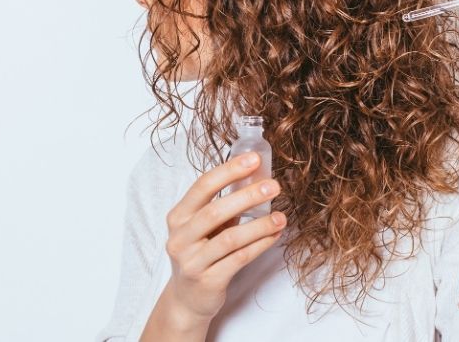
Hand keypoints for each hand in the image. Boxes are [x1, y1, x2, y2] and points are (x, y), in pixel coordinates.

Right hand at [162, 152, 286, 324]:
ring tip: (280, 217)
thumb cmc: (201, 253)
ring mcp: (192, 261)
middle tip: (273, 186)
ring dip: (259, 225)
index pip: (203, 186)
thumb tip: (257, 177)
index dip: (229, 171)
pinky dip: (259, 245)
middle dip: (247, 196)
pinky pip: (238, 259)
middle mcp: (180, 238)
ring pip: (230, 238)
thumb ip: (223, 205)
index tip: (254, 159)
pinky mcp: (207, 281)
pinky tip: (274, 236)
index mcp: (178, 216)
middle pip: (215, 211)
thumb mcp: (203, 227)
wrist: (187, 299)